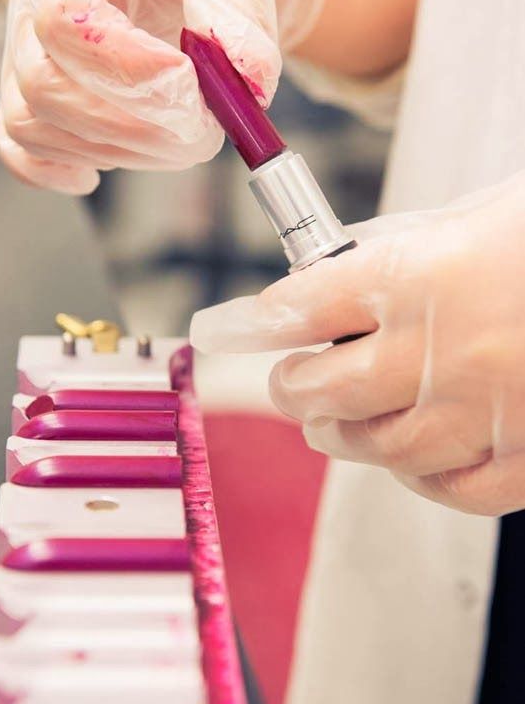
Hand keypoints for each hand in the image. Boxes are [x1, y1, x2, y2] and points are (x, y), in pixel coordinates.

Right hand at [0, 0, 341, 192]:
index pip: (64, 17)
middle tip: (203, 130)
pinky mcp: (46, 101)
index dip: (124, 64)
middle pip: (46, 85)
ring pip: (40, 127)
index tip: (187, 81)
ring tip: (187, 137)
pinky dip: (61, 171)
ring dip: (121, 151)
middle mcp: (36, 2)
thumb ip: (241, 12)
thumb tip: (250, 80)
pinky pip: (24, 151)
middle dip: (132, 124)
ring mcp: (34, 56)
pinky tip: (109, 165)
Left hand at [191, 175, 524, 515]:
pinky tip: (410, 459)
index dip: (248, 323)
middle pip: (319, 388)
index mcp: (416, 273)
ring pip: (374, 446)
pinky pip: (448, 488)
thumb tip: (328, 278)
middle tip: (288, 382)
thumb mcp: (471, 215)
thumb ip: (396, 251)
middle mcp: (437, 349)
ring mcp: (482, 411)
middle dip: (291, 387)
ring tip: (332, 422)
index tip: (221, 332)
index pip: (295, 307)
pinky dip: (417, 476)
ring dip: (340, 433)